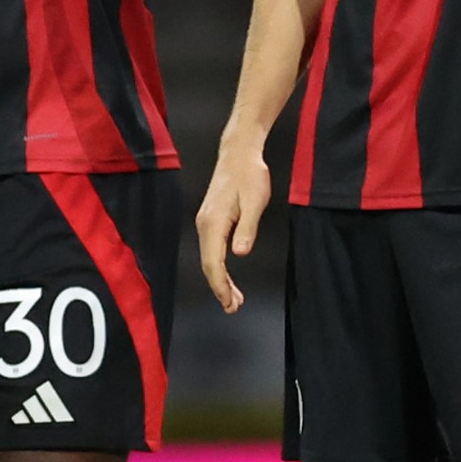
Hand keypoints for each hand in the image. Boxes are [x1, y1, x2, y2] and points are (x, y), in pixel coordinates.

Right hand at [194, 137, 273, 315]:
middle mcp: (204, 225)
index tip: (229, 302)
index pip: (214, 262)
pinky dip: (218, 267)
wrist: (239, 154)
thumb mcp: (255, 201)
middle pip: (209, 264)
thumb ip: (248, 228)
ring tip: (233, 299)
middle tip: (234, 307)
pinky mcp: (210, 220)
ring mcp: (205, 223)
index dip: (220, 285)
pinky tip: (227, 276)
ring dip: (219, 280)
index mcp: (214, 223)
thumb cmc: (250, 175)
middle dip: (220, 288)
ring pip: (209, 258)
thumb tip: (240, 253)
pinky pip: (212, 250)